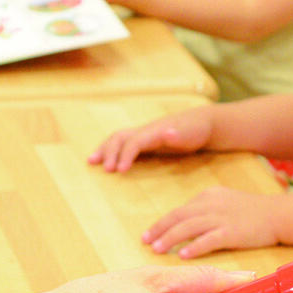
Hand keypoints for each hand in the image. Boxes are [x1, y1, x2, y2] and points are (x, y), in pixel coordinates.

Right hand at [88, 106, 214, 172]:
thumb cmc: (196, 130)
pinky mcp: (145, 141)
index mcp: (154, 131)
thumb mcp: (191, 134)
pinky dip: (111, 151)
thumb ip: (178, 135)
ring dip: (105, 149)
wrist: (202, 122)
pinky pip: (123, 144)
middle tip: (104, 169)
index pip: (134, 142)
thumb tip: (168, 132)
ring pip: (118, 139)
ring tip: (91, 161)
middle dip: (109, 151)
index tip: (119, 170)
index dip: (125, 155)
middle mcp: (145, 131)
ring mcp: (143, 134)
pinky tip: (106, 161)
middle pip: (120, 137)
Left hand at [143, 186, 279, 257]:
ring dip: (170, 239)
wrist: (278, 214)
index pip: (180, 210)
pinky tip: (182, 255)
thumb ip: (206, 210)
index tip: (149, 233)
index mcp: (207, 196)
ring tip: (156, 249)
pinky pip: (208, 240)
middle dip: (159, 229)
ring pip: (188, 228)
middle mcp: (211, 205)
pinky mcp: (232, 232)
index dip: (162, 223)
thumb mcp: (226, 202)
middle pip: (178, 217)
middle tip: (144, 241)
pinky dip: (193, 247)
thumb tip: (187, 224)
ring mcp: (221, 218)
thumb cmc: (253, 212)